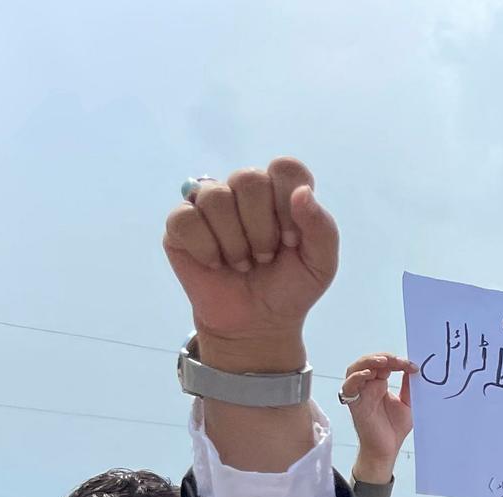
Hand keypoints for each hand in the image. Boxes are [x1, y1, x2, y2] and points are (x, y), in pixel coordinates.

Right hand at [162, 158, 337, 370]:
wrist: (257, 322)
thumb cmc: (290, 288)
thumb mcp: (321, 265)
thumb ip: (321, 227)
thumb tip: (302, 192)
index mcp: (281, 193)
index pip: (285, 168)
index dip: (288, 202)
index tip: (291, 240)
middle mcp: (244, 192)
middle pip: (248, 178)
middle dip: (261, 227)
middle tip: (266, 257)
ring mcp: (209, 205)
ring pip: (215, 196)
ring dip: (235, 241)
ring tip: (244, 264)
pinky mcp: (181, 225)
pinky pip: (185, 218)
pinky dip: (206, 248)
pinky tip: (216, 263)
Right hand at [343, 355, 415, 484]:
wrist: (386, 450)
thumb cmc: (394, 429)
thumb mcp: (407, 403)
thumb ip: (408, 386)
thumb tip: (413, 369)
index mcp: (380, 384)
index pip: (384, 364)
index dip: (397, 361)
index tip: (413, 366)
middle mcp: (368, 386)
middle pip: (368, 362)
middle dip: (384, 358)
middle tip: (399, 361)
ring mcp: (360, 393)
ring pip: (355, 369)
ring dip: (368, 362)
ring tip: (383, 362)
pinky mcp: (354, 403)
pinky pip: (348, 386)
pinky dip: (356, 378)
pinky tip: (369, 375)